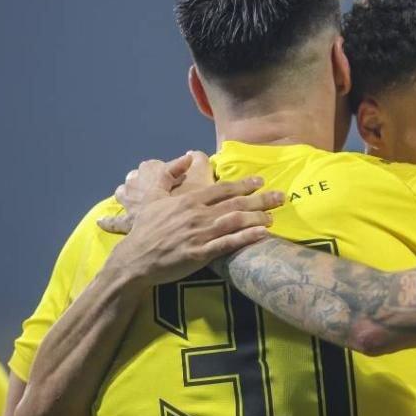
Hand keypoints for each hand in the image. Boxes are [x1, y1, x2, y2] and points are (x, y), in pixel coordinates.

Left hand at [99, 151, 214, 233]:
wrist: (181, 230)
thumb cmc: (193, 201)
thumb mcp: (203, 173)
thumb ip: (198, 159)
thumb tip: (190, 156)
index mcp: (153, 172)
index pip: (155, 165)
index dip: (167, 168)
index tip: (182, 171)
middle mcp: (137, 186)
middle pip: (135, 176)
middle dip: (145, 177)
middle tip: (160, 183)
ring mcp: (131, 204)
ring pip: (122, 193)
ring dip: (128, 191)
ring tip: (135, 194)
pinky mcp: (130, 224)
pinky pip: (115, 222)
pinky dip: (109, 221)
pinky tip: (101, 221)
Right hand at [105, 177, 284, 287]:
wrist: (134, 259)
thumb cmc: (145, 229)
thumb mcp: (153, 198)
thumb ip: (168, 175)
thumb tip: (186, 157)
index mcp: (188, 200)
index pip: (222, 189)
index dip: (244, 184)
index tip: (260, 181)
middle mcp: (197, 214)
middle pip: (235, 203)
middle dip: (261, 199)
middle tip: (280, 197)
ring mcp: (199, 234)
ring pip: (235, 222)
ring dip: (257, 218)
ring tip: (273, 217)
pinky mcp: (200, 254)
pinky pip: (228, 244)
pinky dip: (246, 237)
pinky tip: (261, 234)